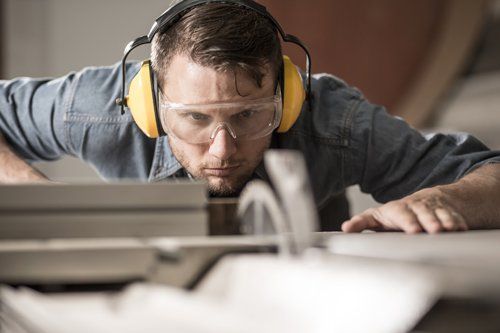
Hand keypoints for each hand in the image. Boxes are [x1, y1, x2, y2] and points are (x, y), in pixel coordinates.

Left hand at [342, 187, 467, 233]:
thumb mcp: (377, 218)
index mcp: (395, 209)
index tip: (410, 230)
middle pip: (416, 212)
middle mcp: (413, 207)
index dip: (403, 220)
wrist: (426, 201)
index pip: (397, 212)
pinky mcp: (446, 211)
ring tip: (442, 231)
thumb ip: (361, 223)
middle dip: (419, 221)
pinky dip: (455, 222)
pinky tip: (459, 229)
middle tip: (422, 231)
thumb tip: (344, 228)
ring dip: (439, 221)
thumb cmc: (396, 215)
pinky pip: (452, 216)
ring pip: (435, 213)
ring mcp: (430, 208)